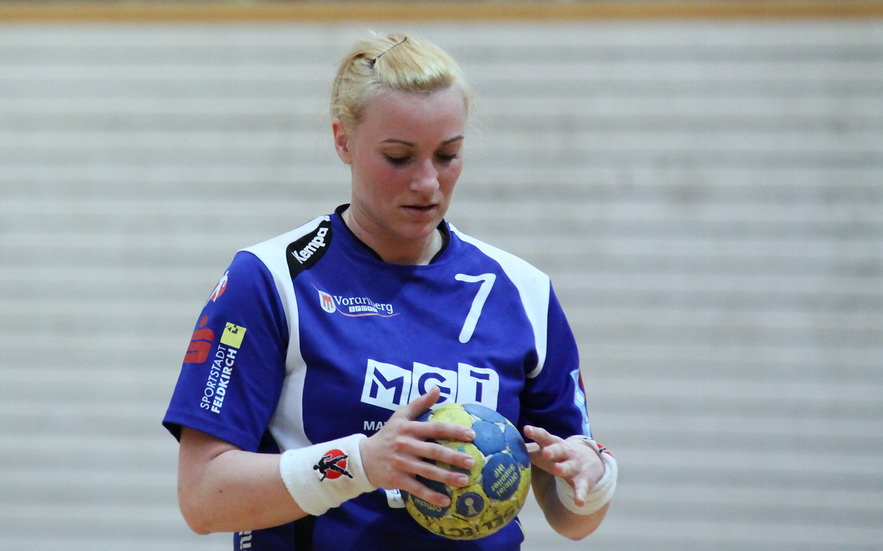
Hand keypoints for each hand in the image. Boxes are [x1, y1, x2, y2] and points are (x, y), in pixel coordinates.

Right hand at [360, 387, 475, 506]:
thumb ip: (420, 403)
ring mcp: (401, 463)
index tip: (471, 435)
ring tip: (465, 481)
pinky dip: (431, 496)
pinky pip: (416, 489)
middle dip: (454, 457)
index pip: (435, 428)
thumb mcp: (400, 416)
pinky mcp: (397, 480)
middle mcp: (405, 445)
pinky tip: (446, 501)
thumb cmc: (387, 435)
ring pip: (427, 471)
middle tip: (472, 461)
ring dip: (446, 477)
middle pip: (433, 451)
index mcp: (409, 429)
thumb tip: (437, 388)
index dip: (453, 431)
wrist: (364, 458)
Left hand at [524, 425, 603, 507]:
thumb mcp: (546, 450)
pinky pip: (581, 488)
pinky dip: (580, 495)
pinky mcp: (583, 481)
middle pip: (559, 449)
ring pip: (569, 467)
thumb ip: (529, 449)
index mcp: (554, 444)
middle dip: (552, 451)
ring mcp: (575, 466)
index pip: (544, 437)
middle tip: (545, 452)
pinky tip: (579, 502)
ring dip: (564, 468)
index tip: (526, 429)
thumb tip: (506, 448)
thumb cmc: (558, 456)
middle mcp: (566, 453)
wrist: (591, 463)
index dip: (536, 433)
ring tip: (558, 469)